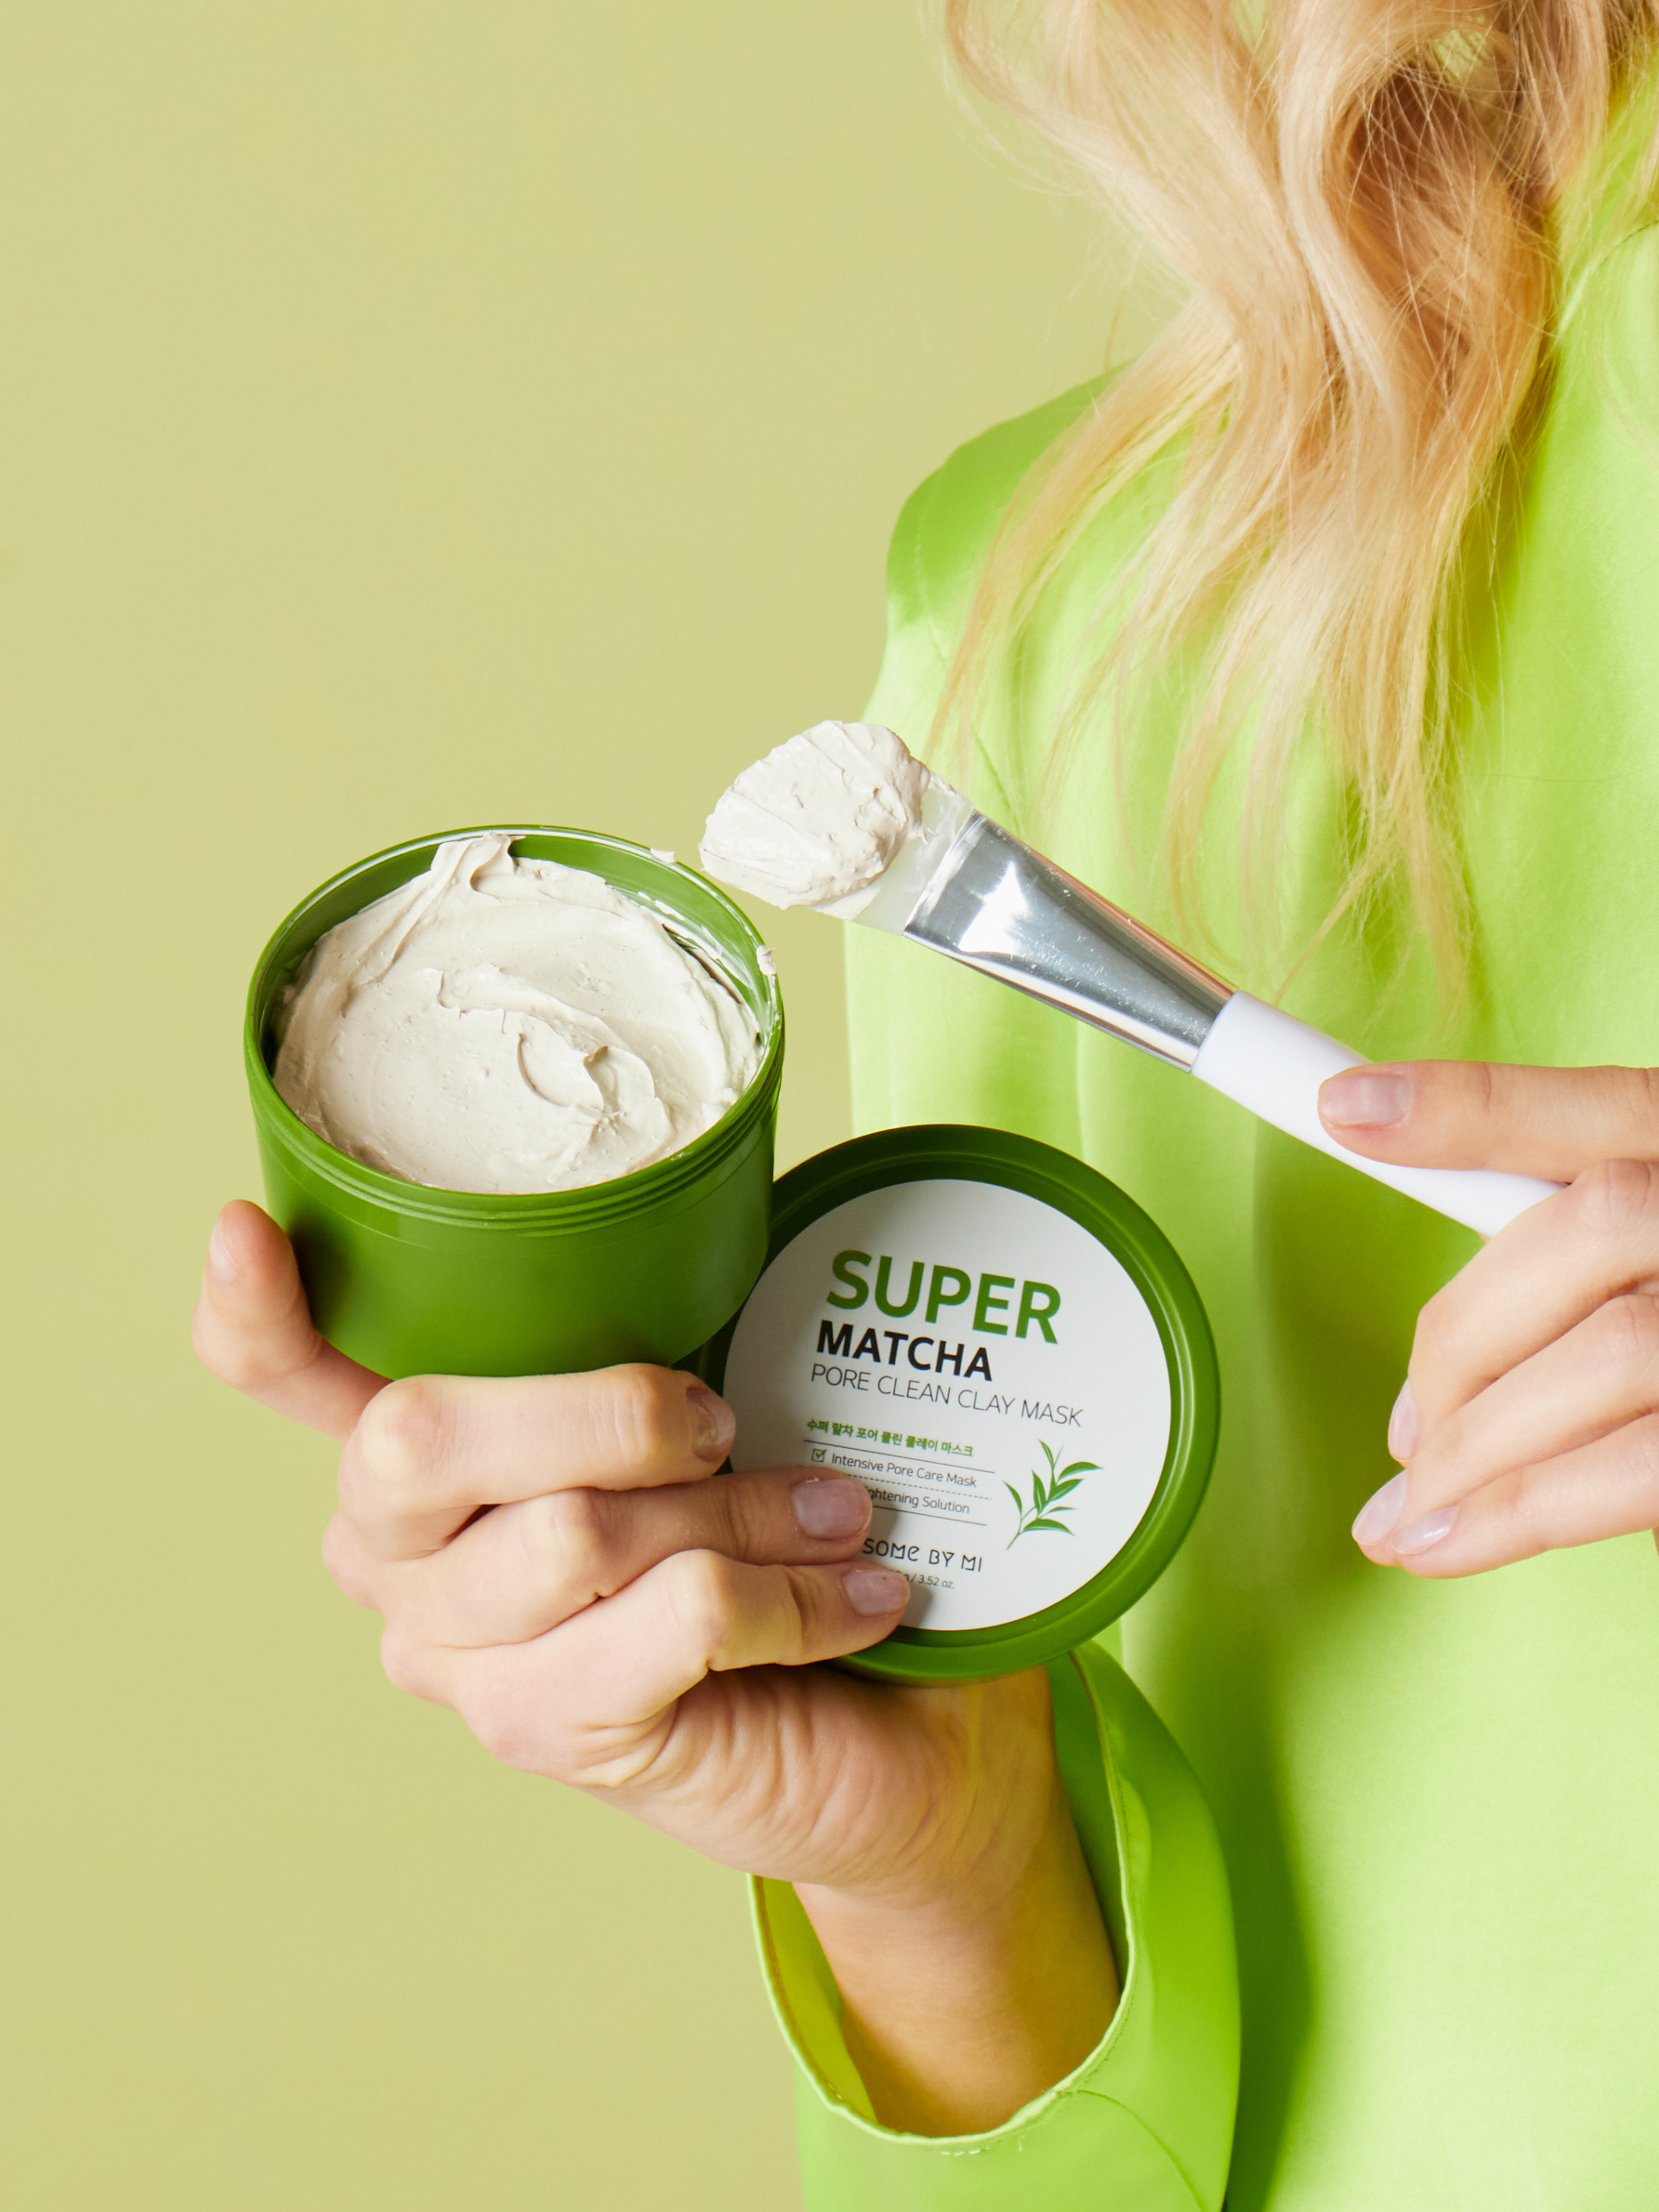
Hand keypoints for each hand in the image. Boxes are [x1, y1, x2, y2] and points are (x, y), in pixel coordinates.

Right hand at [192, 1199, 1116, 2130]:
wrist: (877, 1740)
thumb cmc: (770, 1534)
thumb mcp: (708, 1407)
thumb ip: (659, 1324)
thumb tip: (701, 1198)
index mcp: (413, 1447)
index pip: (284, 1374)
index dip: (250, 1311)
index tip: (241, 1229)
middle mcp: (395, 1553)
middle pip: (420, 1437)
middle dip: (606, 1407)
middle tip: (729, 1419)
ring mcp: (456, 1655)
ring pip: (572, 1531)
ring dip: (743, 1508)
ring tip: (837, 1512)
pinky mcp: (548, 1734)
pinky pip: (673, 1615)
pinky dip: (791, 1592)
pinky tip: (856, 1596)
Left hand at [1318, 1062, 1658, 1576]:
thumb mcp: (1656, 1253)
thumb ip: (1580, 1252)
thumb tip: (1424, 1328)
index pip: (1603, 1104)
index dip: (1471, 1101)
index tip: (1344, 1109)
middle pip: (1588, 1226)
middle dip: (1464, 1336)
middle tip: (1406, 1435)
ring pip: (1618, 1354)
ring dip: (1483, 1447)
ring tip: (1405, 1521)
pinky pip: (1642, 1469)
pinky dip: (1537, 1510)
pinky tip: (1460, 1543)